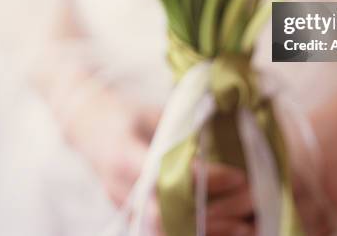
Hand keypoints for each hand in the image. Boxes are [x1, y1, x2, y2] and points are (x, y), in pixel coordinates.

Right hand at [59, 83, 253, 233]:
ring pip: (165, 233)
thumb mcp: (152, 113)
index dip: (205, 179)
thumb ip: (181, 128)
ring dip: (206, 234)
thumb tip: (224, 135)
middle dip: (212, 215)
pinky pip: (162, 235)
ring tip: (245, 228)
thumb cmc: (125, 115)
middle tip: (248, 207)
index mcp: (125, 154)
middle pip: (168, 214)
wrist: (88, 128)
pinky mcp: (129, 218)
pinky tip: (223, 234)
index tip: (238, 175)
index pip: (169, 174)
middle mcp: (121, 188)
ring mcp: (123, 208)